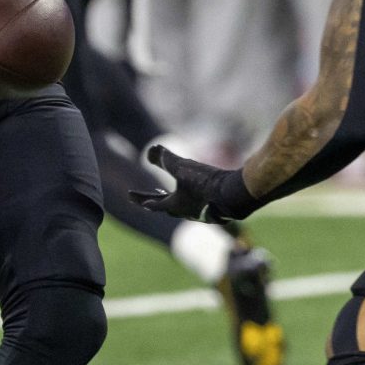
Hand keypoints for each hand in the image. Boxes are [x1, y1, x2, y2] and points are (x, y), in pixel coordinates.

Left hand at [129, 144, 257, 223]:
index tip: (129, 195)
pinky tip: (200, 196)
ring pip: (183, 208)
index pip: (152, 203)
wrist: (235, 196)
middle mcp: (186, 213)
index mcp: (175, 205)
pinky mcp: (215, 211)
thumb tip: (152, 150)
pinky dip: (192, 200)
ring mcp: (201, 214)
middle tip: (146, 200)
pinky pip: (198, 206)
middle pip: (166, 208)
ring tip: (174, 196)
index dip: (140, 198)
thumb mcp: (183, 168)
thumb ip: (166, 159)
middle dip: (156, 201)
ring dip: (175, 202)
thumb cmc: (205, 183)